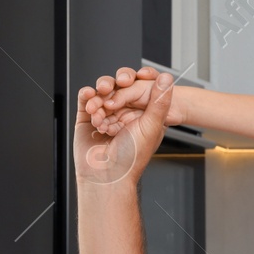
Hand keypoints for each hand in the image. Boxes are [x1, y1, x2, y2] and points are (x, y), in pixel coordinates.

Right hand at [74, 70, 172, 185]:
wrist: (107, 175)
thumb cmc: (132, 157)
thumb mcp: (151, 126)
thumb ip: (159, 101)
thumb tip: (167, 78)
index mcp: (142, 115)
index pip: (139, 90)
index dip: (135, 81)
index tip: (133, 78)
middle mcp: (124, 114)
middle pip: (117, 89)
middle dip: (113, 88)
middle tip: (111, 90)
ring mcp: (105, 116)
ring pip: (101, 94)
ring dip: (100, 97)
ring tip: (101, 110)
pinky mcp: (88, 119)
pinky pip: (86, 100)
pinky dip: (87, 97)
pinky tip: (90, 100)